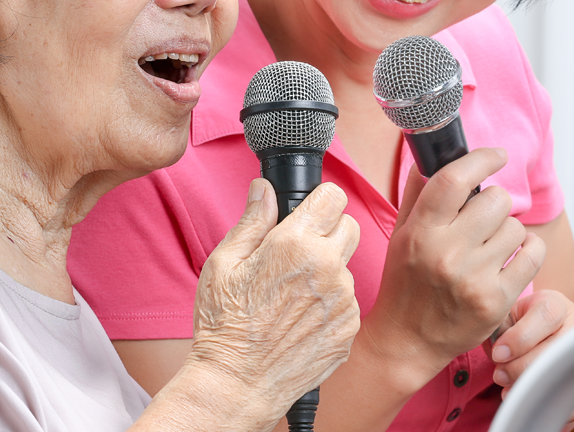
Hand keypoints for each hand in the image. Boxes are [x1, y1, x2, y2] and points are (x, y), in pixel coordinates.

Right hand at [188, 178, 360, 420]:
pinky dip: (330, 303)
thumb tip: (263, 189)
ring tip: (292, 294)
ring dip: (328, 270)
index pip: (333, 197)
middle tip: (298, 251)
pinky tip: (301, 317)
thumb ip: (252, 220)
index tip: (307, 212)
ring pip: (348, 266)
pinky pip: (348, 301)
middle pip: (349, 226)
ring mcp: (343, 301)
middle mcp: (328, 269)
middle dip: (327, 230)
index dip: (318, 200)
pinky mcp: (349, 329)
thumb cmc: (225, 326)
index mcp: (296, 245)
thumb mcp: (224, 263)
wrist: (238, 384)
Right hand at [361, 148, 545, 381]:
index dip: (481, 159)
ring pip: (515, 227)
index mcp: (420, 232)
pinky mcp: (497, 300)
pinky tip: (511, 255)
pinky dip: (528, 250)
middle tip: (481, 218)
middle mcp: (447, 253)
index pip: (454, 180)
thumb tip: (431, 158)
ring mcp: (474, 278)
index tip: (496, 155)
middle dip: (493, 202)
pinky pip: (532, 254)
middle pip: (495, 200)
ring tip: (489, 246)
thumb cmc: (404, 284)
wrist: (408, 339)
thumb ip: (417, 195)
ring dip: (506, 230)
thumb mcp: (401, 235)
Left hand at [489, 290, 573, 427]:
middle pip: (555, 351)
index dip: (519, 339)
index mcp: (557, 304)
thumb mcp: (511, 315)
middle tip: (501, 376)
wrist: (554, 332)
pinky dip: (558, 408)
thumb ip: (502, 328)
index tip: (498, 355)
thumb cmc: (524, 325)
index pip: (545, 316)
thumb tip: (499, 354)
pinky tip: (536, 404)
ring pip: (570, 378)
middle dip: (520, 369)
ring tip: (513, 391)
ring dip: (536, 390)